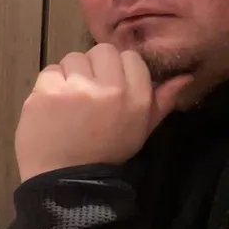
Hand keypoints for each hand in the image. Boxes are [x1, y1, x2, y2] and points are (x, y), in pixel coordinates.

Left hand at [14, 44, 192, 180]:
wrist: (63, 177)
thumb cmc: (104, 153)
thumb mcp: (140, 131)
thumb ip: (161, 103)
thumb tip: (182, 78)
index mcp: (136, 97)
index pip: (130, 57)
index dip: (117, 68)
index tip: (108, 84)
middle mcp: (109, 89)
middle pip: (101, 51)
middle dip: (93, 66)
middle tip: (87, 90)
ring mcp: (76, 88)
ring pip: (73, 58)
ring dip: (70, 74)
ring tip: (68, 99)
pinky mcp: (47, 91)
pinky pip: (50, 70)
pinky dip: (48, 84)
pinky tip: (51, 104)